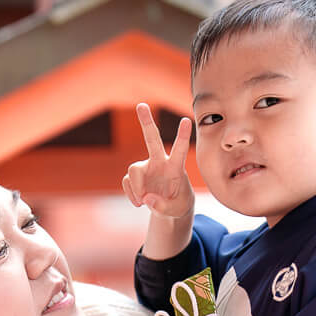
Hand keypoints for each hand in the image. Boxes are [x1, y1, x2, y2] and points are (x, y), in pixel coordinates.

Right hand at [122, 103, 193, 219]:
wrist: (170, 207)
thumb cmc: (178, 204)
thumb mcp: (176, 211)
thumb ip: (162, 206)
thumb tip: (146, 198)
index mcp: (175, 167)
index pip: (180, 150)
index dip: (183, 136)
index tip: (187, 120)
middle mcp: (160, 162)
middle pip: (152, 139)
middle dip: (146, 122)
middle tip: (141, 105)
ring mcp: (146, 167)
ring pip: (133, 170)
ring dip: (136, 188)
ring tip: (142, 203)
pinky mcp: (135, 176)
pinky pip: (128, 183)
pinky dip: (132, 195)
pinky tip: (140, 203)